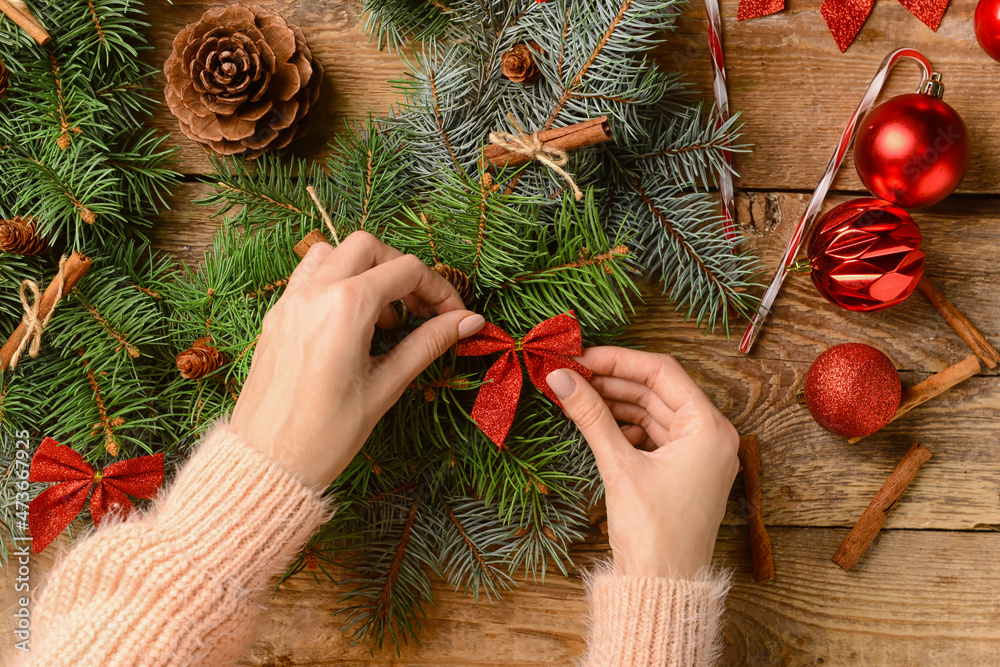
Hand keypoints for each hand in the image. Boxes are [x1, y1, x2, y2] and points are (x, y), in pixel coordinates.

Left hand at [230, 231, 485, 489]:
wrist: (265, 463)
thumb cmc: (326, 435)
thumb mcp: (386, 386)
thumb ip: (428, 343)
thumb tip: (469, 321)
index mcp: (346, 307)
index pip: (407, 270)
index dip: (440, 290)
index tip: (453, 317)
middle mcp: (315, 293)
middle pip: (370, 247)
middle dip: (402, 270)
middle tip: (419, 310)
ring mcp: (290, 301)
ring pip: (334, 251)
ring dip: (365, 269)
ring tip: (383, 314)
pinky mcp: (276, 316)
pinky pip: (308, 274)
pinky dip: (336, 281)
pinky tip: (350, 321)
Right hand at [545, 347, 738, 577]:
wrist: (661, 588)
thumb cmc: (653, 532)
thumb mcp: (619, 466)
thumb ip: (591, 415)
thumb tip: (561, 377)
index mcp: (710, 428)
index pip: (663, 372)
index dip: (619, 360)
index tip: (581, 357)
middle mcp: (711, 436)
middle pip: (658, 389)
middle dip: (613, 380)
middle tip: (571, 373)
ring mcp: (698, 454)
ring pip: (653, 411)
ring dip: (616, 402)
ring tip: (577, 394)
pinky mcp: (682, 470)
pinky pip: (653, 434)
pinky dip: (625, 425)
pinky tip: (597, 422)